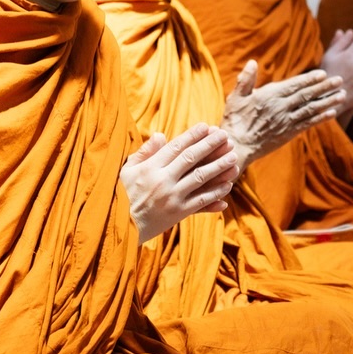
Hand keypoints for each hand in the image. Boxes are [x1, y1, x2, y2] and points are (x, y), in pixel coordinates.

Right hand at [121, 124, 238, 242]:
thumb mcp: (126, 170)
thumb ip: (144, 152)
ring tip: (233, 157)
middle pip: (191, 158)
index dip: (192, 135)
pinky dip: (215, 193)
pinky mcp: (178, 213)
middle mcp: (163, 180)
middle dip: (210, 145)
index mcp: (150, 168)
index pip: (175, 147)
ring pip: (200, 178)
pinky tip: (228, 186)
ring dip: (219, 166)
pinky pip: (201, 201)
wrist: (118, 227)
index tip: (207, 126)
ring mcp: (172, 197)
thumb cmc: (119, 196)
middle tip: (225, 136)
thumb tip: (161, 135)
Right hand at [223, 62, 345, 168]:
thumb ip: (246, 79)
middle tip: (340, 80)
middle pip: (307, 95)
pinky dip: (321, 118)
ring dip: (328, 101)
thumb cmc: (234, 120)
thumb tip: (252, 62)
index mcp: (269, 96)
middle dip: (325, 87)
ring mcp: (286, 121)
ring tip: (342, 95)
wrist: (238, 146)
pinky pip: (308, 124)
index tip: (323, 74)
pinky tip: (332, 113)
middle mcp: (281, 108)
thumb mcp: (236, 97)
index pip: (294, 85)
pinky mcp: (289, 133)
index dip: (309, 79)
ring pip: (311, 109)